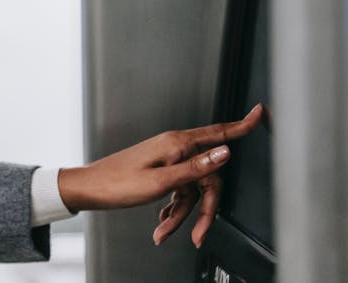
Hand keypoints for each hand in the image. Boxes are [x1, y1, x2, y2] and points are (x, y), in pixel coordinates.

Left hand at [57, 104, 263, 246]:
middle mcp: (174, 148)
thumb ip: (196, 168)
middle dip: (204, 208)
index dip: (242, 125)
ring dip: (182, 214)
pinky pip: (178, 191)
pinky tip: (162, 222)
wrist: (88, 189)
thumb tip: (225, 152)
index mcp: (177, 144)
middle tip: (199, 233)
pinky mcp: (160, 171)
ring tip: (165, 231)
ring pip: (191, 189)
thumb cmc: (116, 183)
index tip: (259, 114)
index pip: (218, 132)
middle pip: (207, 177)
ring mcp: (167, 159)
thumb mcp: (161, 181)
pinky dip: (173, 209)